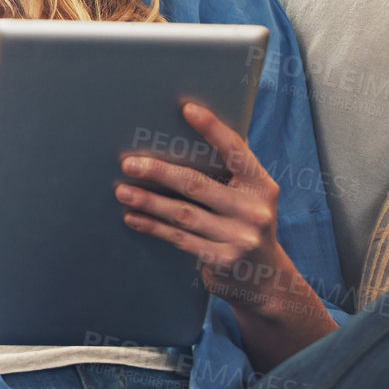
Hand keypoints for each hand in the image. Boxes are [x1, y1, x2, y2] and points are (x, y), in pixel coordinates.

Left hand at [112, 101, 293, 316]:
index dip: (213, 129)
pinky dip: (153, 227)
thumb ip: (229, 172)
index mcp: (261, 185)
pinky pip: (179, 239)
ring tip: (122, 190)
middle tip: (128, 163)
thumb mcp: (250, 196)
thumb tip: (186, 136)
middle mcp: (253, 210)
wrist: (266, 279)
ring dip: (148, 201)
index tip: (187, 108)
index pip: (236, 151)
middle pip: (197, 185)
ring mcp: (238, 237)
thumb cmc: (246, 224)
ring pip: (183, 214)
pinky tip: (133, 217)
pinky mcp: (221, 259)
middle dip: (159, 172)